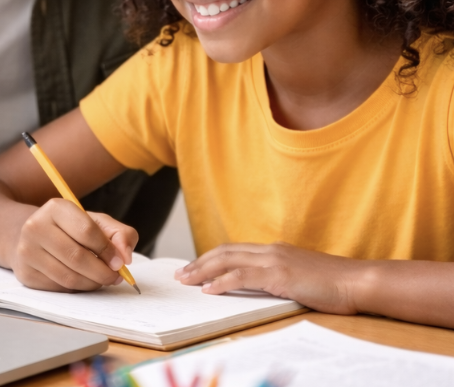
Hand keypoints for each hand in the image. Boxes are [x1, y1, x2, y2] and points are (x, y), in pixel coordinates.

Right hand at [11, 199, 137, 291]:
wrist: (34, 235)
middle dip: (102, 272)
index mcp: (55, 208)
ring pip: (68, 277)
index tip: (120, 262)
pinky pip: (59, 288)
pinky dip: (77, 289)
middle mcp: (36, 226)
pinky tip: (83, 281)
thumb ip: (119, 234)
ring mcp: (27, 251)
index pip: (86, 231)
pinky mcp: (25, 273)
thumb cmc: (71, 229)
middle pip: (77, 257)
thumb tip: (125, 257)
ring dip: (92, 283)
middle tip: (115, 277)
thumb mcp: (96, 222)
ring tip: (101, 280)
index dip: (107, 250)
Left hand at [177, 242, 362, 313]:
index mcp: (274, 250)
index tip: (194, 267)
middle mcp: (270, 250)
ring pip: (228, 261)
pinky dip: (222, 282)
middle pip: (225, 252)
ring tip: (187, 280)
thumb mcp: (300, 276)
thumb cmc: (334, 284)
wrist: (357, 281)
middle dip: (200, 262)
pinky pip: (243, 277)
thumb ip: (278, 276)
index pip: (234, 250)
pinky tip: (209, 289)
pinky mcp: (279, 275)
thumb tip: (259, 286)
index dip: (211, 258)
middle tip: (181, 273)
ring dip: (203, 270)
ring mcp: (274, 260)